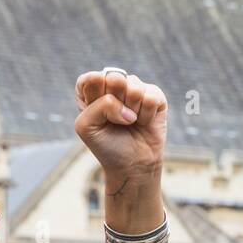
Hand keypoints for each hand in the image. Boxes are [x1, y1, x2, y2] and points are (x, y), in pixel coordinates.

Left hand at [75, 70, 166, 192]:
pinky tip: (143, 122)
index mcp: (92, 89)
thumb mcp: (86, 126)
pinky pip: (151, 97)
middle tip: (115, 120)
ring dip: (131, 112)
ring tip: (130, 122)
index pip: (91, 78)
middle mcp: (114, 85)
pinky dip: (146, 116)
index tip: (97, 117)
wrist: (131, 165)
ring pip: (134, 87)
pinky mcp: (155, 95)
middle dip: (114, 103)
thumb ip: (99, 105)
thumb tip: (129, 108)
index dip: (95, 97)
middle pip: (114, 77)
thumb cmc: (106, 145)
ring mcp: (136, 88)